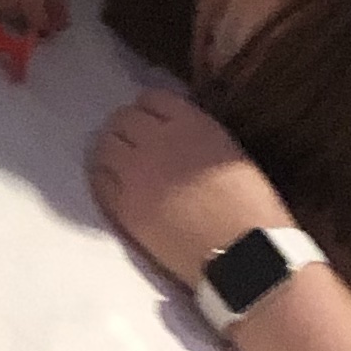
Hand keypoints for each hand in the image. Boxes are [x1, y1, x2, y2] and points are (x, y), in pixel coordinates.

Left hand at [88, 87, 282, 285]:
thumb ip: (196, 135)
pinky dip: (104, 178)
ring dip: (111, 150)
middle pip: (122, 119)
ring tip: (119, 163)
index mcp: (190, 123)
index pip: (152, 99)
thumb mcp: (229, 152)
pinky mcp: (123, 205)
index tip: (151, 122)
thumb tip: (174, 134)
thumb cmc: (250, 205)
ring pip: (105, 146)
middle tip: (132, 143)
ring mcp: (135, 172)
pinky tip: (114, 186)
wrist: (242, 252)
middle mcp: (156, 140)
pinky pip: (100, 181)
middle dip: (127, 128)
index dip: (149, 111)